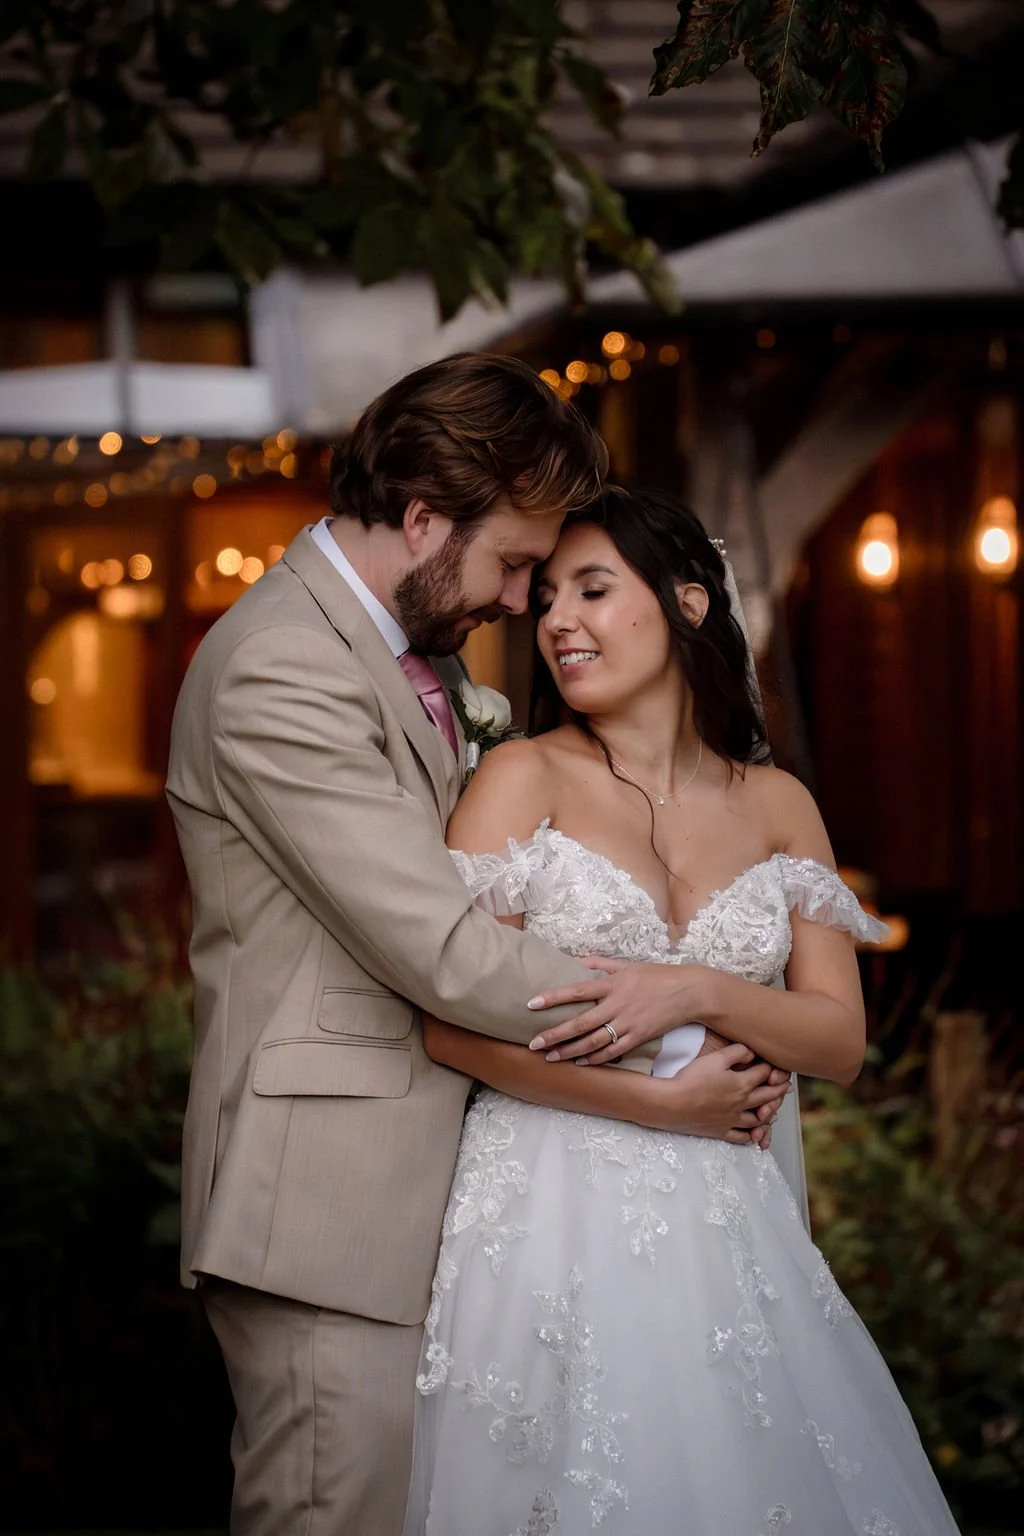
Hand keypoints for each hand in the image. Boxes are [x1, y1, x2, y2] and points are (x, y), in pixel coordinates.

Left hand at [528, 957, 711, 1065]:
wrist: (689, 992)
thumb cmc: (657, 976)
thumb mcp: (627, 965)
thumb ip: (599, 963)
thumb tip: (574, 960)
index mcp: (612, 984)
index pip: (576, 990)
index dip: (553, 997)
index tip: (531, 1004)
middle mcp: (617, 1004)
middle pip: (580, 1023)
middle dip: (554, 1035)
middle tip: (533, 1044)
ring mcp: (628, 1023)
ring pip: (593, 1042)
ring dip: (569, 1051)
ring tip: (550, 1057)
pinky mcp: (639, 1037)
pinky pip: (613, 1052)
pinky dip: (595, 1059)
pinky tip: (580, 1063)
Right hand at [649, 1044, 792, 1142]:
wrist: (672, 1104)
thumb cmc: (692, 1079)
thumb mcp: (715, 1058)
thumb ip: (737, 1052)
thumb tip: (752, 1052)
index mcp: (742, 1084)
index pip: (764, 1074)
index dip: (772, 1067)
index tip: (776, 1063)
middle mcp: (742, 1103)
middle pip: (766, 1096)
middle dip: (778, 1090)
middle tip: (785, 1087)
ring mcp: (732, 1120)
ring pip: (758, 1119)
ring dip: (768, 1114)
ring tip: (772, 1111)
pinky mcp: (720, 1131)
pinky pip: (741, 1137)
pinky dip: (750, 1136)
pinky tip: (753, 1135)